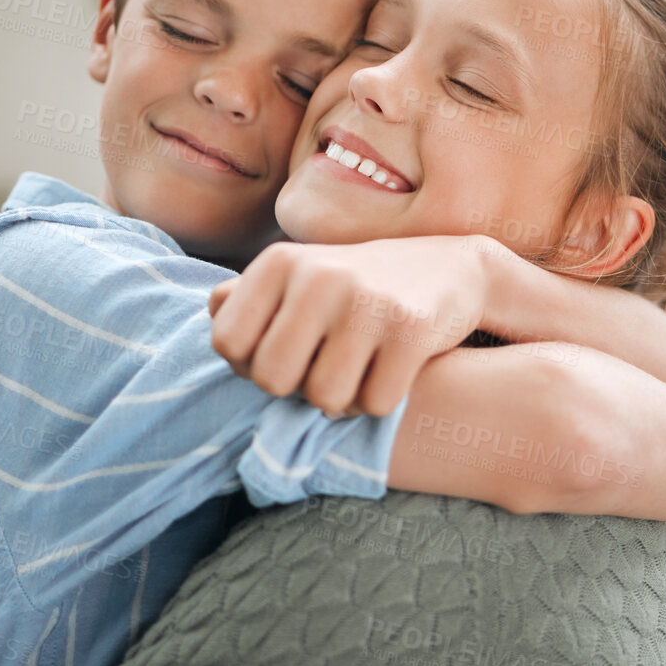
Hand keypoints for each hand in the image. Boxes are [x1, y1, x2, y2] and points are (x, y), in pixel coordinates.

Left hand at [210, 238, 492, 416]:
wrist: (450, 269)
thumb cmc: (356, 286)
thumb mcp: (299, 274)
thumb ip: (246, 295)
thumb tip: (214, 310)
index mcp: (280, 262)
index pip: (227, 344)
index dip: (251, 363)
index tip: (285, 353)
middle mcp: (319, 276)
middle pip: (271, 379)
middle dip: (296, 387)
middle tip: (322, 368)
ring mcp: (367, 302)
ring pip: (324, 399)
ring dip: (341, 400)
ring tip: (356, 371)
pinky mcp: (412, 330)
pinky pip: (375, 403)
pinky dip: (380, 401)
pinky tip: (390, 372)